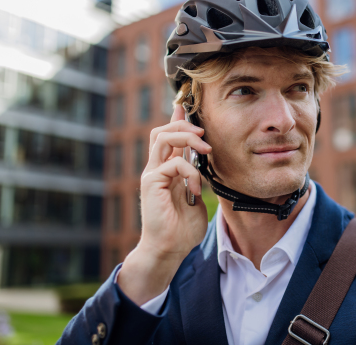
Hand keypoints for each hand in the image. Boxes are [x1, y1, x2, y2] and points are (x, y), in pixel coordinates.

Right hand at [118, 104, 211, 304]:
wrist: (169, 250)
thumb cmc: (182, 228)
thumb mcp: (195, 196)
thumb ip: (196, 177)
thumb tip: (203, 160)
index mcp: (166, 170)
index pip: (168, 137)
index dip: (176, 119)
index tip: (185, 105)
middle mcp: (156, 168)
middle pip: (162, 130)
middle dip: (183, 124)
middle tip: (203, 133)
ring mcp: (151, 174)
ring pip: (162, 138)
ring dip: (186, 137)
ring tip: (204, 148)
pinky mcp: (151, 183)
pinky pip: (173, 164)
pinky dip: (190, 171)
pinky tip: (196, 188)